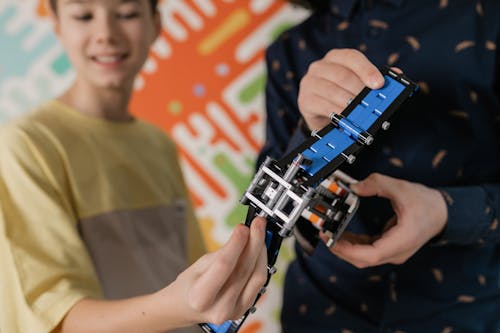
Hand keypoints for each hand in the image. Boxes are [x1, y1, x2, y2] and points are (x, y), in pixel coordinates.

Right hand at [162, 217, 267, 325]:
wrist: (185, 308)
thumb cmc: (189, 285)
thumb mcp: (198, 265)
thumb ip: (222, 254)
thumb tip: (244, 236)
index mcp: (200, 297)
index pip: (224, 265)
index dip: (236, 243)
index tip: (243, 227)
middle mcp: (219, 309)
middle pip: (243, 270)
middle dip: (254, 242)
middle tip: (258, 223)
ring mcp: (234, 312)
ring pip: (257, 277)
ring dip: (261, 252)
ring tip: (260, 233)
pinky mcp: (244, 309)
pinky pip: (259, 284)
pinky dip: (261, 264)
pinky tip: (259, 250)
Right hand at [297, 49, 384, 129]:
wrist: (320, 116)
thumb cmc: (342, 96)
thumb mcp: (357, 85)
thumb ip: (375, 78)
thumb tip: (397, 74)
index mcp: (335, 58)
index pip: (351, 57)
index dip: (367, 69)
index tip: (379, 84)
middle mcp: (319, 66)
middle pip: (342, 75)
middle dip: (360, 91)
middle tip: (372, 104)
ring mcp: (309, 82)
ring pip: (333, 91)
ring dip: (350, 104)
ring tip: (361, 113)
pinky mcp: (304, 100)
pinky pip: (322, 105)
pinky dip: (337, 112)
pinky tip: (346, 118)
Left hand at [322, 173, 447, 268]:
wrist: (443, 212)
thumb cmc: (427, 204)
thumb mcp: (402, 188)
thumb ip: (377, 184)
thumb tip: (355, 186)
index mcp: (402, 241)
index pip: (371, 255)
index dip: (349, 251)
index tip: (333, 241)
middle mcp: (396, 251)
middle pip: (364, 260)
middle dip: (342, 250)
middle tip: (325, 235)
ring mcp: (393, 252)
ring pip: (364, 258)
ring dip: (346, 248)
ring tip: (330, 233)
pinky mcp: (389, 248)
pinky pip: (368, 251)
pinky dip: (354, 245)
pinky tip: (342, 234)